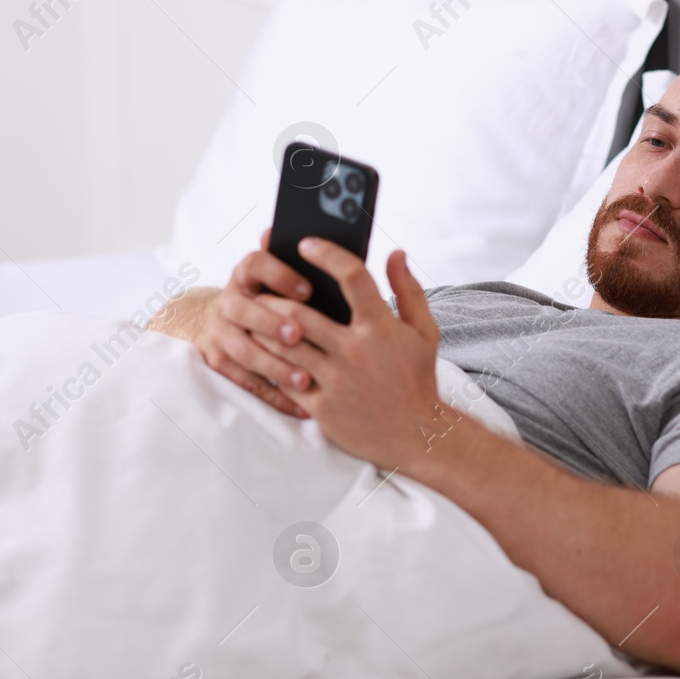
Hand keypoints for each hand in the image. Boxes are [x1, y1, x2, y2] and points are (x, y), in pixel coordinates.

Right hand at [195, 229, 316, 417]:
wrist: (227, 323)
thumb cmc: (273, 299)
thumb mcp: (282, 277)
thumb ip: (296, 261)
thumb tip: (305, 235)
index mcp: (247, 274)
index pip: (256, 263)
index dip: (280, 275)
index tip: (309, 290)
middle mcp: (229, 300)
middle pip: (245, 309)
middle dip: (272, 323)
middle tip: (299, 335)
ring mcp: (220, 333)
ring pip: (244, 350)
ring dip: (274, 365)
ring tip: (305, 380)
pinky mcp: (219, 362)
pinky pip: (246, 382)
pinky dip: (273, 395)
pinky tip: (301, 405)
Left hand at [250, 238, 444, 469]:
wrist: (417, 435)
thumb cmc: (417, 379)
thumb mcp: (424, 332)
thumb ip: (408, 290)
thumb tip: (395, 253)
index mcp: (380, 328)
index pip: (352, 276)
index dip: (326, 254)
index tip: (306, 243)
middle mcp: (355, 351)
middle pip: (300, 312)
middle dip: (274, 297)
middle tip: (262, 287)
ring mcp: (336, 380)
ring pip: (284, 345)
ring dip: (264, 328)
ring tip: (255, 317)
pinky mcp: (321, 406)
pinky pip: (285, 378)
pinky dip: (271, 363)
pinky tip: (264, 352)